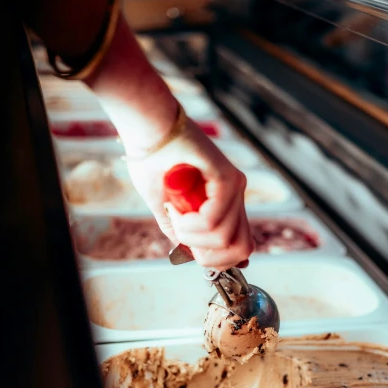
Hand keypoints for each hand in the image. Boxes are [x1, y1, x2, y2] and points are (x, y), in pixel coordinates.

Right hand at [124, 117, 254, 269]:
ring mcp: (235, 185)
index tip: (189, 249)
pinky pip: (213, 221)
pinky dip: (190, 224)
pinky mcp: (226, 177)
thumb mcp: (166, 207)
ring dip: (192, 237)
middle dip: (208, 256)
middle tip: (184, 237)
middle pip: (241, 250)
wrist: (146, 127)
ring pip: (224, 238)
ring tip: (174, 214)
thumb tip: (188, 253)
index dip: (216, 260)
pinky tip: (176, 209)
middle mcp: (237, 193)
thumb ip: (181, 230)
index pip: (240, 246)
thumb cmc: (151, 160)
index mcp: (227, 201)